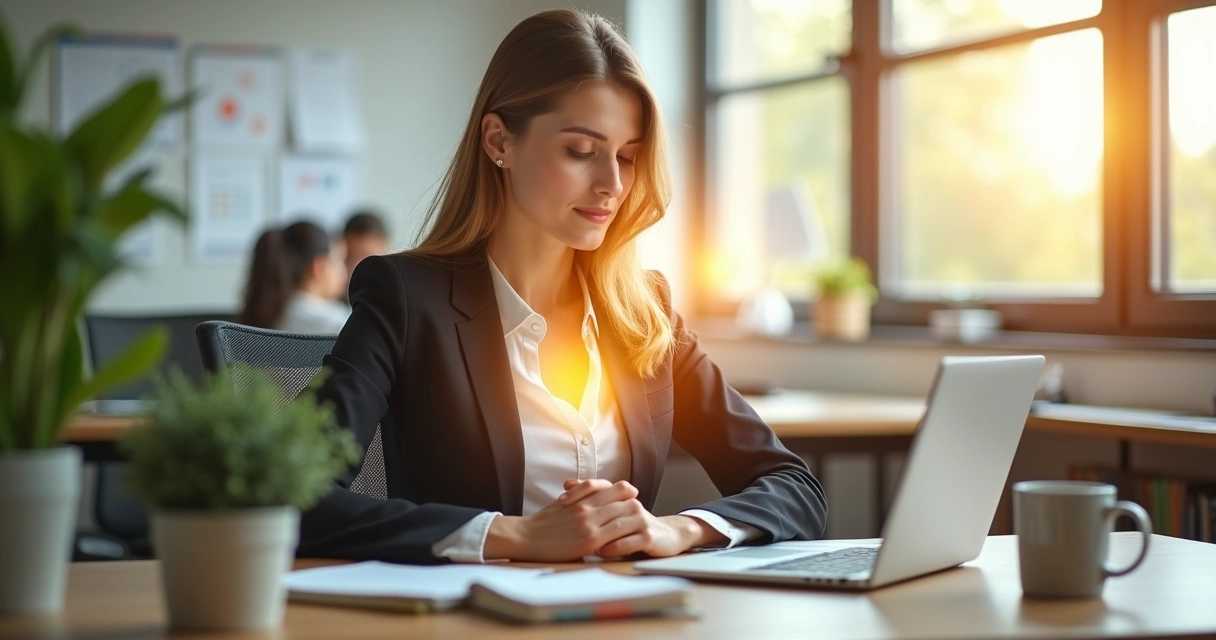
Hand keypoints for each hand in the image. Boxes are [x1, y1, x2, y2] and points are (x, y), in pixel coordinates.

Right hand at [483, 479, 643, 561]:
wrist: (525, 537)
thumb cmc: (543, 522)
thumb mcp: (563, 502)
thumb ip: (580, 498)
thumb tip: (593, 496)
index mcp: (583, 497)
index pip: (615, 488)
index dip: (627, 491)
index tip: (632, 496)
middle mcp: (589, 507)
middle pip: (624, 500)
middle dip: (635, 506)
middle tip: (641, 513)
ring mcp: (591, 523)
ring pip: (624, 516)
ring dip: (634, 522)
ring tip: (639, 528)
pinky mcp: (590, 540)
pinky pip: (617, 536)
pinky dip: (626, 537)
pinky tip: (629, 541)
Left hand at [560, 480, 728, 558]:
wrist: (667, 536)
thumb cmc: (633, 526)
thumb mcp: (612, 510)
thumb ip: (592, 497)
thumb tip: (567, 483)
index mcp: (621, 496)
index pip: (598, 488)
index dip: (578, 492)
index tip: (560, 501)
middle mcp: (631, 505)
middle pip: (605, 506)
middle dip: (583, 514)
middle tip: (563, 524)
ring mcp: (640, 520)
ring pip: (616, 525)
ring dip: (598, 534)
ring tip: (580, 542)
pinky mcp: (649, 536)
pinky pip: (628, 542)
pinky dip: (613, 547)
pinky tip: (599, 552)